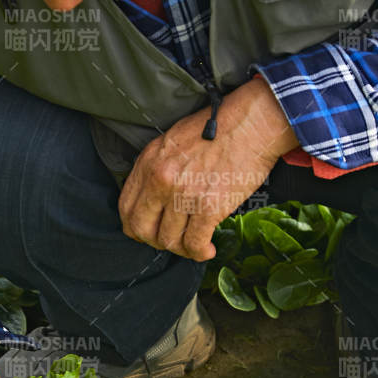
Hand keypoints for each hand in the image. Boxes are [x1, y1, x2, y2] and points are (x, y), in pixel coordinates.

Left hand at [119, 77, 298, 259]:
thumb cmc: (218, 130)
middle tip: (172, 241)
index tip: (148, 231)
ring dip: (182, 249)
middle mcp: (161, 180)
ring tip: (194, 245)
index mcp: (149, 163)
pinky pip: (194, 243)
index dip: (135, 226)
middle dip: (155, 241)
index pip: (126, 208)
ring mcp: (183, 195)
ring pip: (169, 240)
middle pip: (142, 229)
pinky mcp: (208, 207)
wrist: (251, 124)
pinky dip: (200, 253)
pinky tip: (208, 249)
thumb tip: (153, 197)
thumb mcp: (173, 141)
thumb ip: (158, 168)